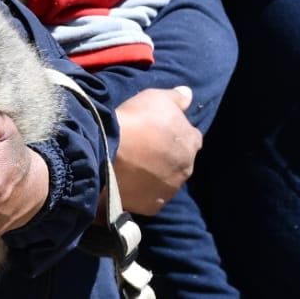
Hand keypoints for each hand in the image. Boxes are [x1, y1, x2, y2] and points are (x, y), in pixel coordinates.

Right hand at [112, 86, 200, 215]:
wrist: (107, 152)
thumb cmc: (134, 121)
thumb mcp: (156, 98)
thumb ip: (176, 97)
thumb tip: (189, 94)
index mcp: (190, 142)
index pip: (192, 137)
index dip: (176, 133)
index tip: (160, 130)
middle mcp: (186, 168)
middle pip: (181, 161)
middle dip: (168, 155)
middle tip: (146, 147)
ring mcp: (170, 189)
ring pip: (167, 180)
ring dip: (157, 173)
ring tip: (135, 165)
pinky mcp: (152, 206)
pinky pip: (150, 196)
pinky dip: (143, 189)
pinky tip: (129, 180)